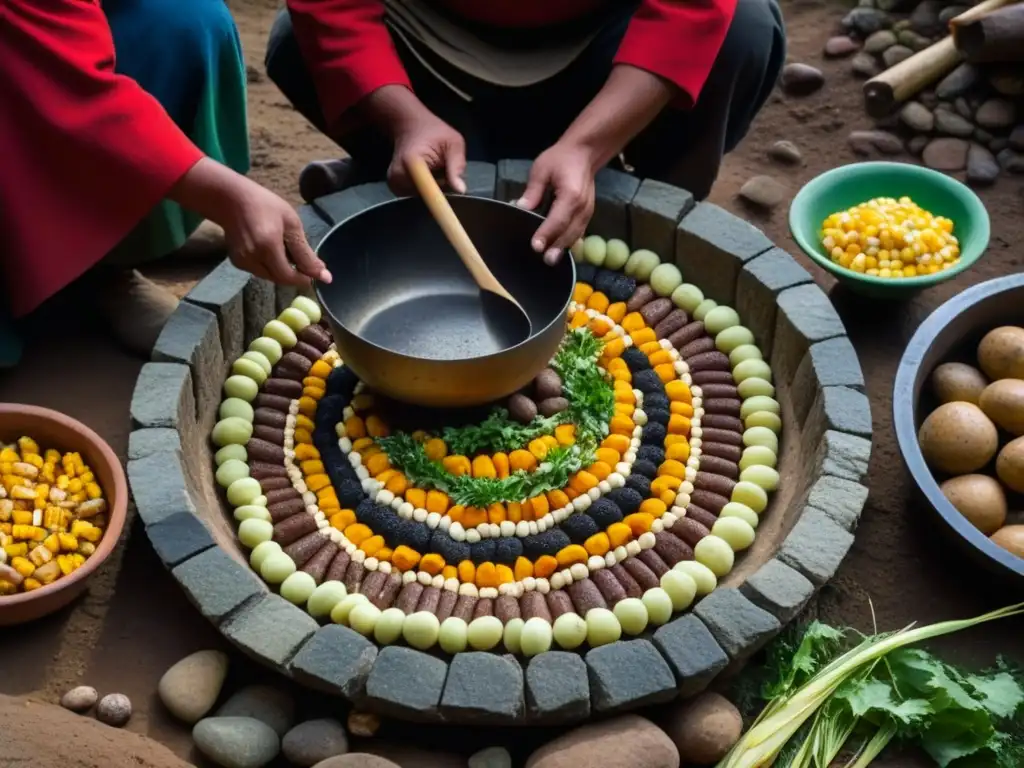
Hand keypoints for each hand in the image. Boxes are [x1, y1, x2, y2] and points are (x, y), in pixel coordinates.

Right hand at [170, 158, 331, 286]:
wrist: (230, 199)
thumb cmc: (265, 205)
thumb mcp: (291, 223)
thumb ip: (306, 253)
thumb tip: (324, 276)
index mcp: (267, 246)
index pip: (288, 276)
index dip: (304, 279)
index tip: (317, 275)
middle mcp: (252, 257)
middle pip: (280, 279)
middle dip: (295, 275)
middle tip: (305, 263)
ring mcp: (242, 261)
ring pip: (270, 276)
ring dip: (283, 270)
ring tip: (286, 251)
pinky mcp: (237, 262)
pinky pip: (260, 271)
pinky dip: (270, 266)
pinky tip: (271, 250)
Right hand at [389, 113, 466, 195]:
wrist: (409, 126)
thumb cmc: (433, 132)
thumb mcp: (453, 143)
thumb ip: (457, 165)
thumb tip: (460, 190)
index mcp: (411, 163)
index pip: (426, 190)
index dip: (441, 200)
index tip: (452, 209)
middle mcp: (397, 176)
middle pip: (425, 198)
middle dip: (440, 192)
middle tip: (445, 174)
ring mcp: (394, 184)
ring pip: (421, 198)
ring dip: (433, 191)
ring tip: (436, 173)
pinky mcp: (395, 188)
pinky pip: (415, 196)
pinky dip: (425, 191)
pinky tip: (428, 178)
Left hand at [516, 141, 597, 264]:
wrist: (584, 153)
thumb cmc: (561, 159)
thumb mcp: (542, 169)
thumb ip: (532, 191)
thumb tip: (519, 208)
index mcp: (571, 194)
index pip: (558, 218)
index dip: (546, 233)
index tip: (535, 246)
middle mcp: (582, 207)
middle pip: (569, 231)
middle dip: (557, 247)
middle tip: (545, 261)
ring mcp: (587, 212)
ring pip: (575, 235)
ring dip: (563, 248)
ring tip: (551, 261)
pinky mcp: (587, 215)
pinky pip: (578, 232)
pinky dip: (568, 242)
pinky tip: (558, 252)